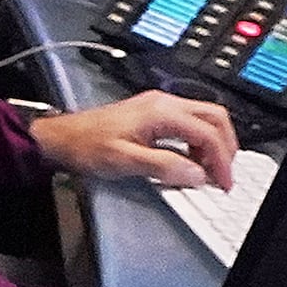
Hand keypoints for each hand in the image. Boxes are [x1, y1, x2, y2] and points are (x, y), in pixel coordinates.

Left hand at [29, 90, 236, 191]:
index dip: (221, 160)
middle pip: (214, 117)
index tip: (223, 182)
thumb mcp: (125, 160)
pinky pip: (188, 124)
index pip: (208, 132)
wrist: (61, 138)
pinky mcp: (153, 115)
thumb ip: (164, 167)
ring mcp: (159, 107)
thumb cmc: (86, 145)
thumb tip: (196, 174)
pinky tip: (191, 161)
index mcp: (161, 111)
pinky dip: (198, 142)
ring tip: (209, 171)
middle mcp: (163, 103)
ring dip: (212, 144)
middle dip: (225, 147)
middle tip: (224, 174)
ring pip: (204, 119)